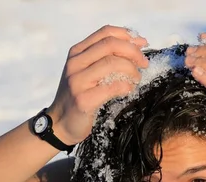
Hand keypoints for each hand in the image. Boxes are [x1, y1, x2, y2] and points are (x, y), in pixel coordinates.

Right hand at [48, 25, 148, 145]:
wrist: (61, 124)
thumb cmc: (80, 97)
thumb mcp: (87, 72)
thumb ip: (105, 58)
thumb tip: (136, 45)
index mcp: (77, 53)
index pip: (105, 33)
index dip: (127, 35)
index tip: (142, 44)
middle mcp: (75, 63)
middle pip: (110, 45)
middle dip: (133, 51)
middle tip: (144, 63)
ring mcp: (77, 81)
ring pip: (112, 63)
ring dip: (131, 69)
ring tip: (136, 78)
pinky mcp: (83, 100)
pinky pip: (112, 87)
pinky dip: (126, 86)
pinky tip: (129, 89)